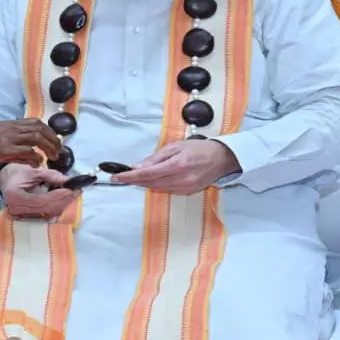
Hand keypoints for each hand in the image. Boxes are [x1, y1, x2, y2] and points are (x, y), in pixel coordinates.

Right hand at [0, 119, 62, 173]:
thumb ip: (13, 145)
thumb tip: (30, 153)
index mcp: (6, 125)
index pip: (34, 122)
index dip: (49, 131)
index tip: (54, 142)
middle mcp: (7, 128)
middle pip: (39, 127)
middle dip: (53, 139)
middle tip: (58, 151)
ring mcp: (5, 138)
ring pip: (36, 137)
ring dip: (48, 148)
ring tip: (52, 158)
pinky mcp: (2, 149)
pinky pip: (27, 151)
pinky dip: (36, 158)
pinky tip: (36, 164)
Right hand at [0, 164, 79, 218]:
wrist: (6, 179)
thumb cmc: (17, 173)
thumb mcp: (33, 170)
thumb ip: (51, 176)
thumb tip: (69, 181)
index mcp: (15, 196)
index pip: (40, 201)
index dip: (58, 196)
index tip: (71, 189)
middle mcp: (17, 209)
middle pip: (47, 209)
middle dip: (64, 200)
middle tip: (77, 189)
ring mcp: (23, 215)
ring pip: (49, 212)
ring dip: (63, 203)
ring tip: (72, 192)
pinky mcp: (30, 216)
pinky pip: (47, 213)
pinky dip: (58, 205)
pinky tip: (64, 197)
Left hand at [111, 139, 240, 194]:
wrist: (221, 159)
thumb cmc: (200, 149)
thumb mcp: (175, 146)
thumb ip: (155, 158)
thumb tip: (138, 166)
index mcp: (177, 165)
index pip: (147, 174)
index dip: (130, 176)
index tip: (117, 177)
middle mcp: (181, 179)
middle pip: (150, 183)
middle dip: (135, 180)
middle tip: (122, 177)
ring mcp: (185, 187)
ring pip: (157, 188)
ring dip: (144, 183)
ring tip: (135, 177)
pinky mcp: (188, 192)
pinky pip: (167, 190)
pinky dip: (157, 185)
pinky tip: (153, 180)